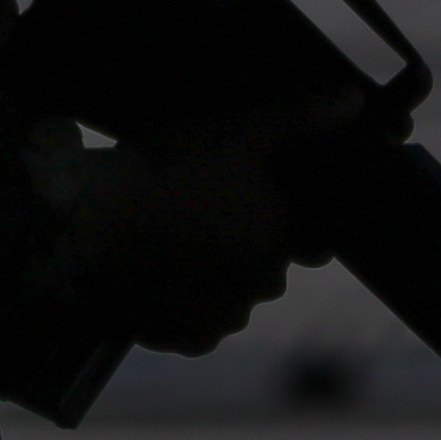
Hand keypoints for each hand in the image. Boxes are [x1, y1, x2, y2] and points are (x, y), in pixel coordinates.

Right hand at [74, 86, 367, 354]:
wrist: (88, 227)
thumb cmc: (167, 171)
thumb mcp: (237, 130)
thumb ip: (300, 118)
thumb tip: (352, 102)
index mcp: (284, 235)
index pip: (316, 238)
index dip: (297, 220)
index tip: (270, 202)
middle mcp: (264, 284)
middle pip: (270, 266)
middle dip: (250, 245)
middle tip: (207, 210)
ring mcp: (224, 316)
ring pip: (233, 295)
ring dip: (215, 275)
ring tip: (175, 240)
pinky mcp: (182, 337)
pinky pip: (195, 323)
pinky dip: (183, 304)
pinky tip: (158, 274)